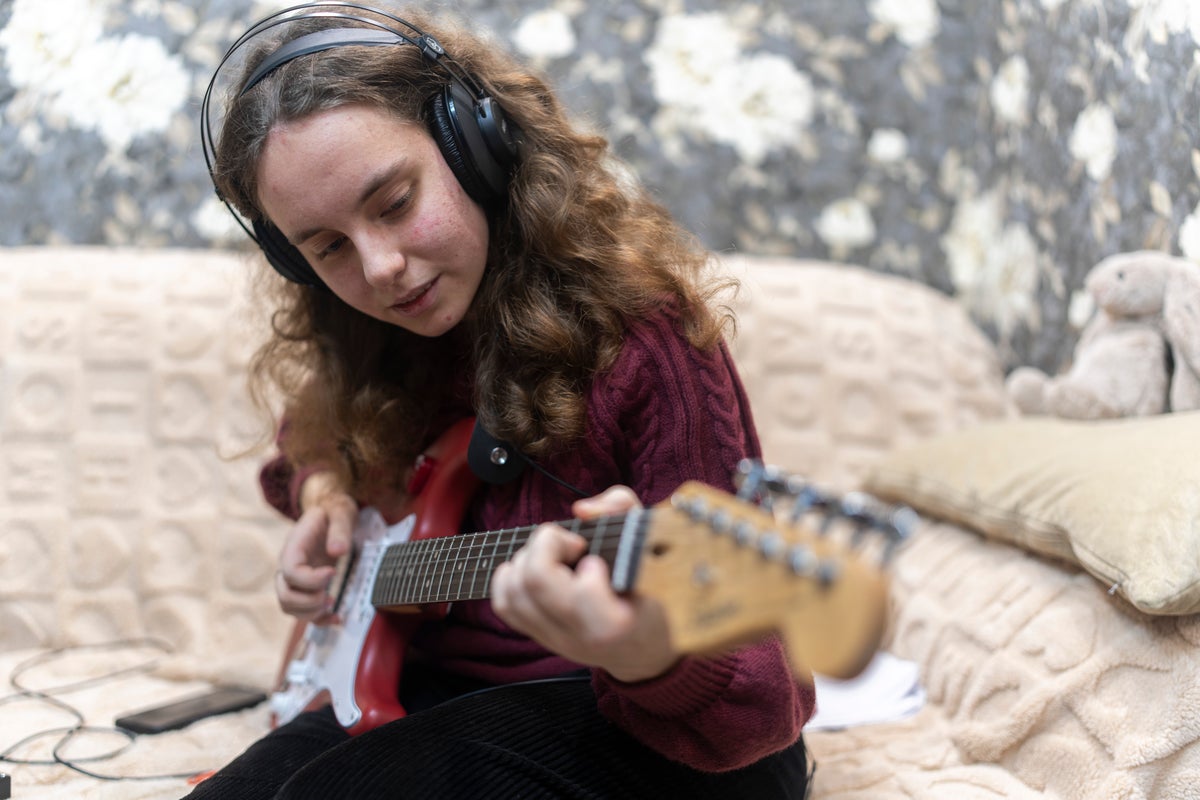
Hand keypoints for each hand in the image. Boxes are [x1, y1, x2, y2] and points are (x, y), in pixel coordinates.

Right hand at [275, 471, 356, 623]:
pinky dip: (319, 620)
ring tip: (332, 604)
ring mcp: (296, 578)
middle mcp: (289, 565)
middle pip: (284, 594)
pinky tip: (337, 619)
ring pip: (289, 606)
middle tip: (329, 596)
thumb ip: (340, 529)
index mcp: (294, 547)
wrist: (331, 513)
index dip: (309, 579)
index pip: (290, 571)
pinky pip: (304, 611)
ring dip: (310, 613)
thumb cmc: (334, 512)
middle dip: (307, 602)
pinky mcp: (306, 587)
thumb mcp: (341, 512)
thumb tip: (337, 551)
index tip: (332, 572)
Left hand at [490, 486, 678, 682]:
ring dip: (526, 559)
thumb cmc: (653, 591)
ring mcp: (555, 639)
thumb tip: (581, 510)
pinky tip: (533, 568)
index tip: (596, 556)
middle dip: (545, 545)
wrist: (646, 648)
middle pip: (534, 581)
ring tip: (553, 557)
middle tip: (571, 546)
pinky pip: (504, 605)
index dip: (583, 556)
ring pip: (513, 591)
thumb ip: (622, 510)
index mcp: (614, 622)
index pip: (580, 589)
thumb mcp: (651, 543)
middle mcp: (579, 636)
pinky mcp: (539, 637)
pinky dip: (510, 577)